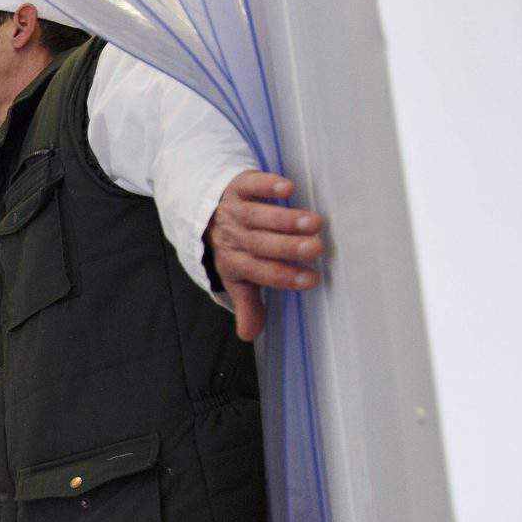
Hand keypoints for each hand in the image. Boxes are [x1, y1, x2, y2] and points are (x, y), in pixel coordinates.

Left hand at [205, 171, 326, 340]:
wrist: (205, 212)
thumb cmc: (233, 248)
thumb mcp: (237, 277)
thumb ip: (247, 304)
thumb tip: (250, 335)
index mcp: (233, 262)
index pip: (259, 271)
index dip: (283, 277)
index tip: (311, 279)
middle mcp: (232, 236)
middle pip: (259, 243)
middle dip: (287, 248)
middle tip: (316, 249)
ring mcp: (234, 210)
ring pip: (258, 215)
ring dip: (285, 219)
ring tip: (314, 223)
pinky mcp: (239, 186)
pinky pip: (251, 185)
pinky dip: (267, 185)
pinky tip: (288, 188)